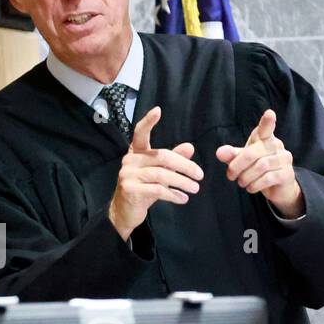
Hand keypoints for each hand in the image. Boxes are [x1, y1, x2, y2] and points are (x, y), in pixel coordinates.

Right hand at [107, 106, 202, 239]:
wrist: (123, 213)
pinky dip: (173, 194)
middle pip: (162, 156)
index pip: (140, 134)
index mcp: (136, 153)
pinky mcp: (130, 189)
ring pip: (161, 174)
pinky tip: (183, 199)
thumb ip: (173, 161)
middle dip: (184, 166)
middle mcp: (129, 161)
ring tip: (195, 189)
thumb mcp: (159, 174)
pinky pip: (156, 189)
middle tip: (200, 175)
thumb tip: (190, 147)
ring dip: (182, 182)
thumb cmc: (143, 191)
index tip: (158, 110)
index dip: (148, 122)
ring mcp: (127, 175)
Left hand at [215, 109, 303, 217]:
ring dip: (245, 177)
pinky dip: (255, 185)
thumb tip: (219, 152)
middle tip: (230, 176)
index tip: (269, 113)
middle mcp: (276, 146)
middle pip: (252, 153)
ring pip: (260, 166)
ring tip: (241, 182)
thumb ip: (232, 155)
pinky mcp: (287, 174)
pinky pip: (268, 178)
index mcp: (265, 139)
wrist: (277, 187)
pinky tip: (251, 187)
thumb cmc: (258, 169)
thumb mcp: (242, 161)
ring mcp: (284, 159)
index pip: (266, 129)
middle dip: (237, 166)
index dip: (267, 122)